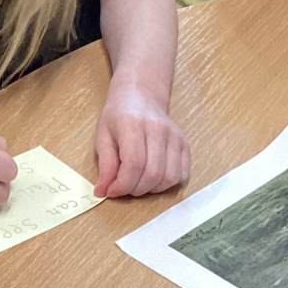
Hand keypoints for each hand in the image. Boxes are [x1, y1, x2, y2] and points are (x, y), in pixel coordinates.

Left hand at [93, 79, 189, 198]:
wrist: (141, 96)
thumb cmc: (118, 116)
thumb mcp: (102, 136)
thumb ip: (105, 165)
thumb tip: (102, 192)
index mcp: (133, 124)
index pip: (134, 163)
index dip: (122, 185)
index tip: (111, 191)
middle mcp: (158, 129)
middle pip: (153, 174)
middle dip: (134, 189)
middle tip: (122, 187)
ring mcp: (175, 137)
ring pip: (169, 178)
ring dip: (151, 189)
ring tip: (137, 182)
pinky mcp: (185, 144)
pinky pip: (182, 175)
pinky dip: (167, 185)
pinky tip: (152, 179)